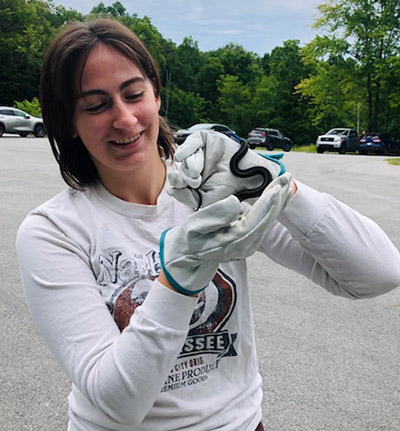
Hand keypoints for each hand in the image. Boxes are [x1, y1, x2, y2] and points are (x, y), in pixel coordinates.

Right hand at [160, 173, 292, 294]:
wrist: (188, 255)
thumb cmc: (190, 238)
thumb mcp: (194, 226)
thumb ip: (214, 216)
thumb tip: (235, 203)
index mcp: (233, 242)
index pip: (255, 221)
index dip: (267, 204)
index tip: (276, 188)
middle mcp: (246, 246)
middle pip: (266, 220)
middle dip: (278, 198)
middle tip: (285, 178)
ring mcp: (249, 245)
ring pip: (268, 221)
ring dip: (278, 201)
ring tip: (285, 182)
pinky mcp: (249, 241)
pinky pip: (265, 223)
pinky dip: (273, 207)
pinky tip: (278, 196)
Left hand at [168, 130, 285, 208]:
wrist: (248, 179)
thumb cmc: (228, 191)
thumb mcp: (204, 200)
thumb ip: (186, 197)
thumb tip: (171, 190)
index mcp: (192, 179)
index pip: (177, 180)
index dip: (179, 184)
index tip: (190, 188)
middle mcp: (194, 165)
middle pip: (179, 168)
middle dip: (184, 176)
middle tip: (195, 181)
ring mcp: (199, 151)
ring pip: (184, 156)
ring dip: (188, 166)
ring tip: (197, 173)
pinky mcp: (206, 140)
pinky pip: (191, 141)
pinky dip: (186, 148)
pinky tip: (181, 156)